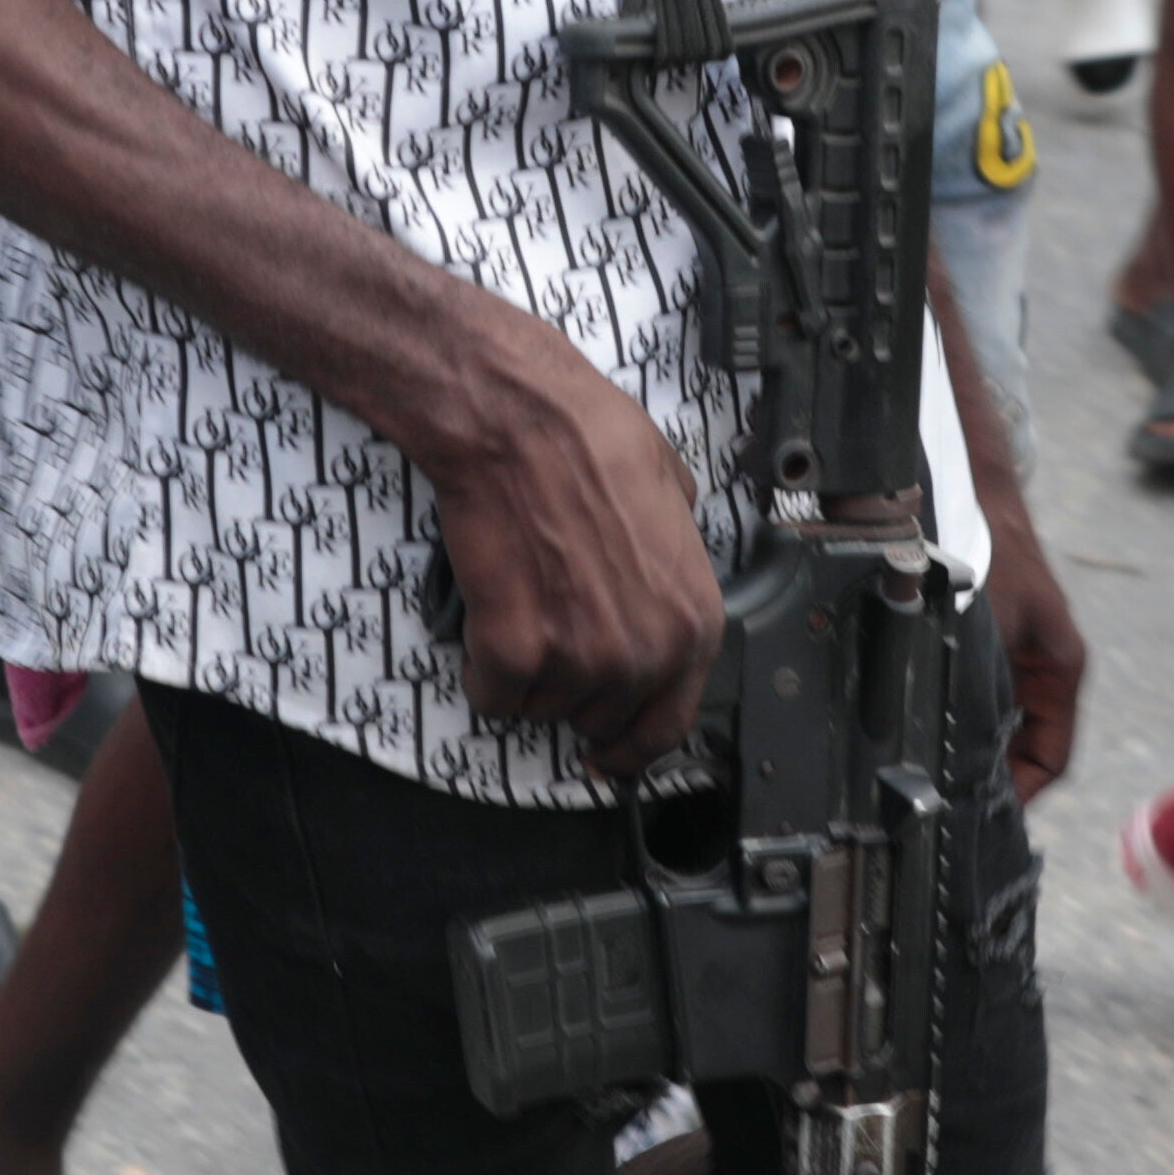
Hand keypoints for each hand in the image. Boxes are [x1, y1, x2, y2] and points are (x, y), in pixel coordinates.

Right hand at [403, 298, 725, 776]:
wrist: (521, 423)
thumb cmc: (593, 443)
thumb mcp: (676, 497)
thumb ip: (675, 562)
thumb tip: (662, 575)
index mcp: (694, 622)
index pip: (667, 725)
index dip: (631, 744)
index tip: (608, 751)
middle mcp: (643, 654)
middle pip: (596, 717)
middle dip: (569, 684)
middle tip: (548, 629)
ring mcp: (579, 660)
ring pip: (539, 706)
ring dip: (523, 670)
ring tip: (518, 600)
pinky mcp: (514, 654)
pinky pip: (490, 693)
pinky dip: (479, 664)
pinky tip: (487, 612)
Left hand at [974, 494, 1084, 802]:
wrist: (981, 504)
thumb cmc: (993, 558)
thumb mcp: (987, 631)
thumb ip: (983, 690)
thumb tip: (966, 752)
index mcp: (1062, 672)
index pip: (1053, 757)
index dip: (1024, 791)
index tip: (990, 812)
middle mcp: (1048, 673)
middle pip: (1031, 748)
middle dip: (1000, 778)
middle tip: (959, 805)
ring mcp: (1024, 663)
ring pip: (1008, 729)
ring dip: (983, 753)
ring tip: (947, 782)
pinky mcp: (1000, 652)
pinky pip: (989, 704)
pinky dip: (970, 725)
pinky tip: (938, 737)